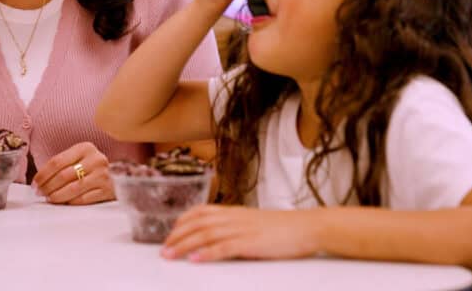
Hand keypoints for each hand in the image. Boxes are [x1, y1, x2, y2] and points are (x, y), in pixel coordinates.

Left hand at [32, 142, 113, 204]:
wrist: (116, 176)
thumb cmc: (90, 168)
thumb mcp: (78, 158)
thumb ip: (61, 165)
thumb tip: (39, 181)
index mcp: (85, 148)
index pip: (57, 161)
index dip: (42, 174)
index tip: (35, 183)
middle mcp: (96, 160)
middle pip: (64, 175)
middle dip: (48, 186)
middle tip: (40, 192)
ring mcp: (103, 176)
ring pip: (73, 189)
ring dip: (57, 196)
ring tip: (49, 198)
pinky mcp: (107, 191)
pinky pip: (83, 199)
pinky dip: (70, 202)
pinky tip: (64, 202)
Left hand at [161, 205, 320, 261]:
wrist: (307, 227)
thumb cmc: (283, 228)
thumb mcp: (254, 222)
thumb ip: (236, 226)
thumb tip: (218, 236)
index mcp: (235, 212)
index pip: (201, 211)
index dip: (182, 221)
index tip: (171, 233)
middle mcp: (234, 218)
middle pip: (198, 223)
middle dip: (177, 236)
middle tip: (164, 250)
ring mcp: (242, 229)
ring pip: (206, 234)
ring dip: (185, 245)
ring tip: (171, 256)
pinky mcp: (251, 243)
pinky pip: (225, 247)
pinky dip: (208, 253)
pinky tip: (196, 260)